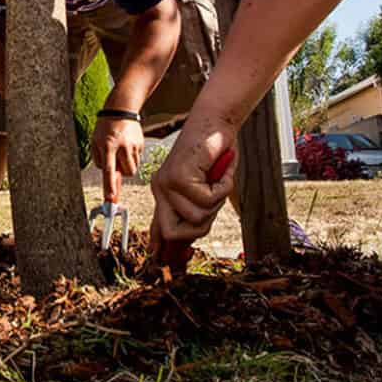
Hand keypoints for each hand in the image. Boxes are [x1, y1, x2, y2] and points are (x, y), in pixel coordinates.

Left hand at [89, 116, 144, 201]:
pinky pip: (137, 158)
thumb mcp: (95, 141)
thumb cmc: (105, 127)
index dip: (109, 186)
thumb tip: (107, 174)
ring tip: (120, 150)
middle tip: (116, 161)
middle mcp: (122, 147)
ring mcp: (134, 146)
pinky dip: (131, 156)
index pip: (108, 170)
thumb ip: (99, 158)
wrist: (121, 109)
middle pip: (126, 173)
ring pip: (133, 167)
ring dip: (126, 164)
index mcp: (108, 146)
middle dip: (122, 172)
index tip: (111, 198)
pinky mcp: (141, 144)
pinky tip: (127, 144)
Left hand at [147, 115, 237, 248]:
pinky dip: (223, 186)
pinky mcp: (178, 176)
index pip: (158, 226)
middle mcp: (161, 190)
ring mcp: (167, 184)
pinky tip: (220, 170)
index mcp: (164, 193)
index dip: (159, 244)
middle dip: (200, 227)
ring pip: (198, 216)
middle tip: (214, 202)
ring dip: (218, 200)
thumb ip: (197, 208)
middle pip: (173, 233)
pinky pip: (208, 199)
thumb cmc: (214, 154)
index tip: (159, 259)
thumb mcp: (205, 186)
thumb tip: (191, 240)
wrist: (214, 123)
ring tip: (218, 178)